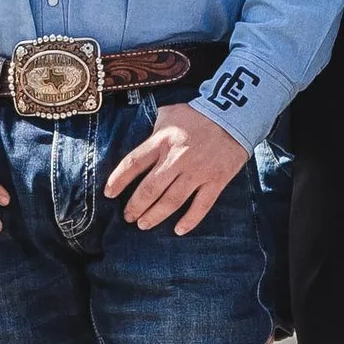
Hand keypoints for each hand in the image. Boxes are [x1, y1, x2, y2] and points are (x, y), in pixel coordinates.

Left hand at [104, 103, 247, 234]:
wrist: (235, 114)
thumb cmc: (198, 114)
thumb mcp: (170, 113)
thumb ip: (155, 129)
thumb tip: (142, 140)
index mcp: (163, 140)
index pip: (133, 163)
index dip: (118, 180)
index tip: (109, 194)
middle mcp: (177, 158)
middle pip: (150, 188)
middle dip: (135, 206)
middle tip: (128, 217)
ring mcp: (197, 171)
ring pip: (171, 201)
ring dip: (155, 216)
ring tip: (144, 224)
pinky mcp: (216, 180)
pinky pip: (201, 206)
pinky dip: (189, 220)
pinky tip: (178, 230)